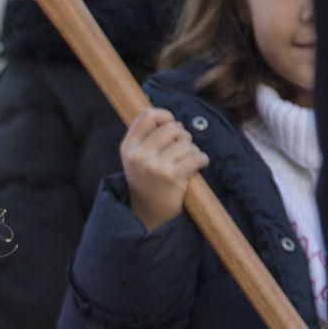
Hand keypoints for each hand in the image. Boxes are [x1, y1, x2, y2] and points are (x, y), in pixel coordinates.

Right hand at [121, 107, 208, 231]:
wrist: (148, 213)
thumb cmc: (147, 180)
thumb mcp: (135, 158)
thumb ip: (145, 136)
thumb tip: (169, 117)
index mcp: (128, 148)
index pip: (147, 115)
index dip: (164, 115)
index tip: (170, 125)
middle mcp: (138, 156)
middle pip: (172, 127)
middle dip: (182, 136)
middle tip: (179, 150)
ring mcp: (154, 167)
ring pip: (186, 142)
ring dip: (191, 151)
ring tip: (184, 162)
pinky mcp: (171, 177)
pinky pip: (197, 157)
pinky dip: (201, 161)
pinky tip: (195, 167)